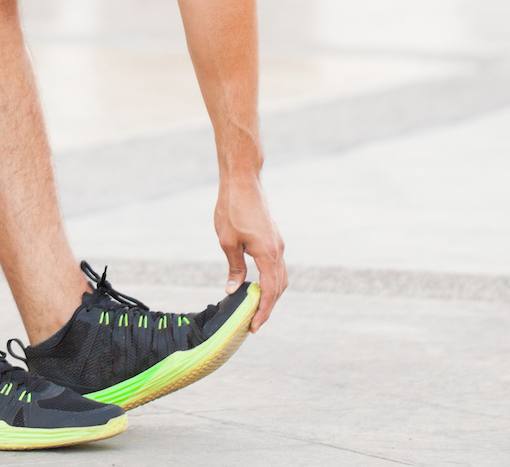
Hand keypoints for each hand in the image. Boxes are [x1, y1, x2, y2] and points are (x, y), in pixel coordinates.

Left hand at [215, 173, 286, 330]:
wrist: (243, 182)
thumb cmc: (232, 209)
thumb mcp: (228, 242)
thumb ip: (234, 268)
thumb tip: (233, 290)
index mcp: (268, 253)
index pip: (270, 291)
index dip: (263, 311)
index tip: (254, 326)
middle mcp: (278, 250)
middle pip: (279, 287)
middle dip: (268, 307)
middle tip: (254, 323)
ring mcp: (278, 244)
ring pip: (281, 277)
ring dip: (271, 294)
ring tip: (256, 308)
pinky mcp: (273, 239)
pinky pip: (277, 266)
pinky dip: (271, 280)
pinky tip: (258, 285)